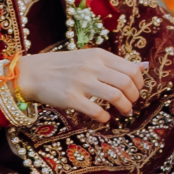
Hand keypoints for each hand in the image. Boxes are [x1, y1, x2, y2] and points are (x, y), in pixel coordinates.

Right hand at [13, 45, 148, 123]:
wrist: (31, 73)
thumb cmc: (62, 66)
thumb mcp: (88, 58)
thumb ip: (112, 64)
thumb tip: (142, 67)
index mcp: (98, 55)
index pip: (130, 68)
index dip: (139, 83)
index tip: (136, 91)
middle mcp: (92, 66)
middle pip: (126, 83)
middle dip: (134, 97)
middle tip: (131, 104)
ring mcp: (81, 82)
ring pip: (116, 96)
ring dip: (125, 108)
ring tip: (123, 112)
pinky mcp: (70, 98)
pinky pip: (96, 111)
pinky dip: (105, 117)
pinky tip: (104, 118)